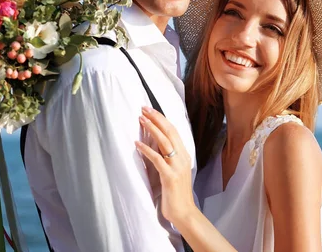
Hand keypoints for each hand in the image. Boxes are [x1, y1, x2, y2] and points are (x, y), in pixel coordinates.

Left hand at [135, 107, 193, 224]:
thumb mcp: (174, 171)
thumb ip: (168, 158)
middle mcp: (182, 158)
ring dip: (152, 129)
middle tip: (144, 108)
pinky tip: (137, 144)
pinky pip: (157, 160)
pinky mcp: (170, 177)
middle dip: (157, 119)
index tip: (151, 110)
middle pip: (170, 132)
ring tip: (141, 120)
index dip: (162, 120)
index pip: (174, 132)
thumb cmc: (176, 193)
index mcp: (184, 155)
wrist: (184, 212)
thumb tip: (155, 146)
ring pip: (165, 142)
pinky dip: (147, 150)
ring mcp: (177, 167)